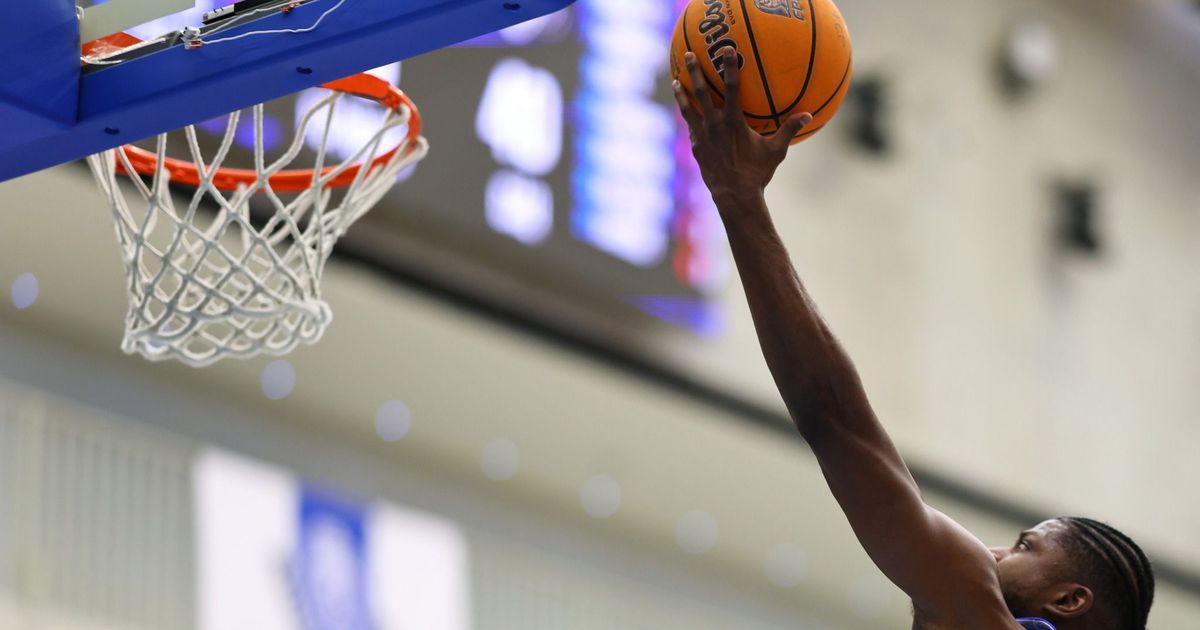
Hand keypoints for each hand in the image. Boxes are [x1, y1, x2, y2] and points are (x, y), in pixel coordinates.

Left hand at [673, 48, 811, 203]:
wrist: (734, 196)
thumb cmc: (757, 173)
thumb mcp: (776, 150)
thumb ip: (789, 130)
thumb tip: (809, 115)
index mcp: (733, 122)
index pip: (732, 88)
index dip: (730, 67)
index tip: (727, 50)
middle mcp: (714, 126)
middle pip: (701, 93)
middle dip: (695, 72)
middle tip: (689, 55)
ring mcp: (702, 137)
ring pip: (688, 110)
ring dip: (682, 94)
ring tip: (676, 81)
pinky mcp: (696, 148)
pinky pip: (691, 128)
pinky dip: (688, 118)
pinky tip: (685, 113)